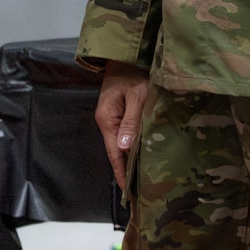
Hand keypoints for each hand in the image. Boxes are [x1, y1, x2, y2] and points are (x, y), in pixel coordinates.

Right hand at [96, 61, 149, 190]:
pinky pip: (126, 136)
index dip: (121, 173)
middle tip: (141, 193)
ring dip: (131, 161)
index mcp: (107, 119)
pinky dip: (133, 148)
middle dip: (127, 172)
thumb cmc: (133, 73)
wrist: (125, 55)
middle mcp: (107, 122)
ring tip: (143, 180)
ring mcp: (113, 118)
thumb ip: (130, 121)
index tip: (129, 194)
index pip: (114, 154)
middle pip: (117, 152)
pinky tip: (142, 156)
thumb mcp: (136, 96)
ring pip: (122, 145)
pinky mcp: (120, 114)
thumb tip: (124, 148)